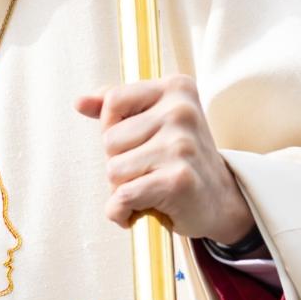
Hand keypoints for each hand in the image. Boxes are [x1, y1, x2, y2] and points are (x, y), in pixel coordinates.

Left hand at [74, 73, 255, 241]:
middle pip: (109, 139)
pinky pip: (123, 196)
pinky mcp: (178, 180)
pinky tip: (141, 210)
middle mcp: (181, 111)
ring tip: (151, 187)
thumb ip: (118, 108)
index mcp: (176, 88)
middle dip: (120, 162)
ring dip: (123, 188)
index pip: (113, 101)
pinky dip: (122, 211)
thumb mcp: (155, 122)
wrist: (221, 201)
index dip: (113, 128)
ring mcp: (181, 145)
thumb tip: (79, 102)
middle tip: (150, 169)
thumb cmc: (180, 159)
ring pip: (113, 170)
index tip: (137, 142)